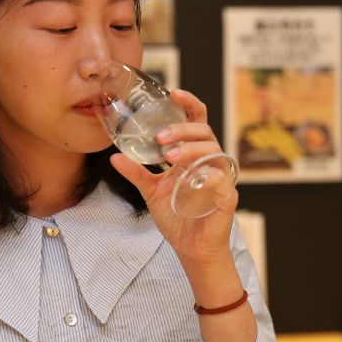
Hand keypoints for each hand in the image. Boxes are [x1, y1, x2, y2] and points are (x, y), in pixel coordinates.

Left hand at [110, 88, 238, 269]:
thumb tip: (114, 156)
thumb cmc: (177, 217)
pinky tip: (192, 178)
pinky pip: (221, 177)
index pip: (195, 121)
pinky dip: (206, 174)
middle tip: (161, 137)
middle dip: (182, 130)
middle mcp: (209, 161)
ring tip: (170, 156)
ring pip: (213, 150)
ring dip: (191, 150)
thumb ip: (136, 172)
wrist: (192, 248)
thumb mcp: (151, 191)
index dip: (188, 104)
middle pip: (204, 131)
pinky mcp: (227, 194)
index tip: (173, 92)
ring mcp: (220, 176)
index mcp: (192, 155)